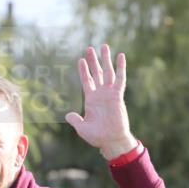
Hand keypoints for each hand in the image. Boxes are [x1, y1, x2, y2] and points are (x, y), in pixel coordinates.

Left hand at [65, 44, 137, 159]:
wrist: (112, 141)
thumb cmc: (98, 137)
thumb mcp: (82, 128)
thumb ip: (75, 120)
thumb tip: (68, 115)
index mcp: (91, 100)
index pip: (86, 81)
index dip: (83, 71)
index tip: (80, 60)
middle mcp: (100, 94)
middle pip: (96, 73)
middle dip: (93, 61)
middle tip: (90, 48)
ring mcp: (109, 94)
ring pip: (107, 72)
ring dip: (106, 59)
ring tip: (104, 46)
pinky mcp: (118, 95)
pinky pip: (119, 79)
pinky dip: (120, 67)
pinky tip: (121, 56)